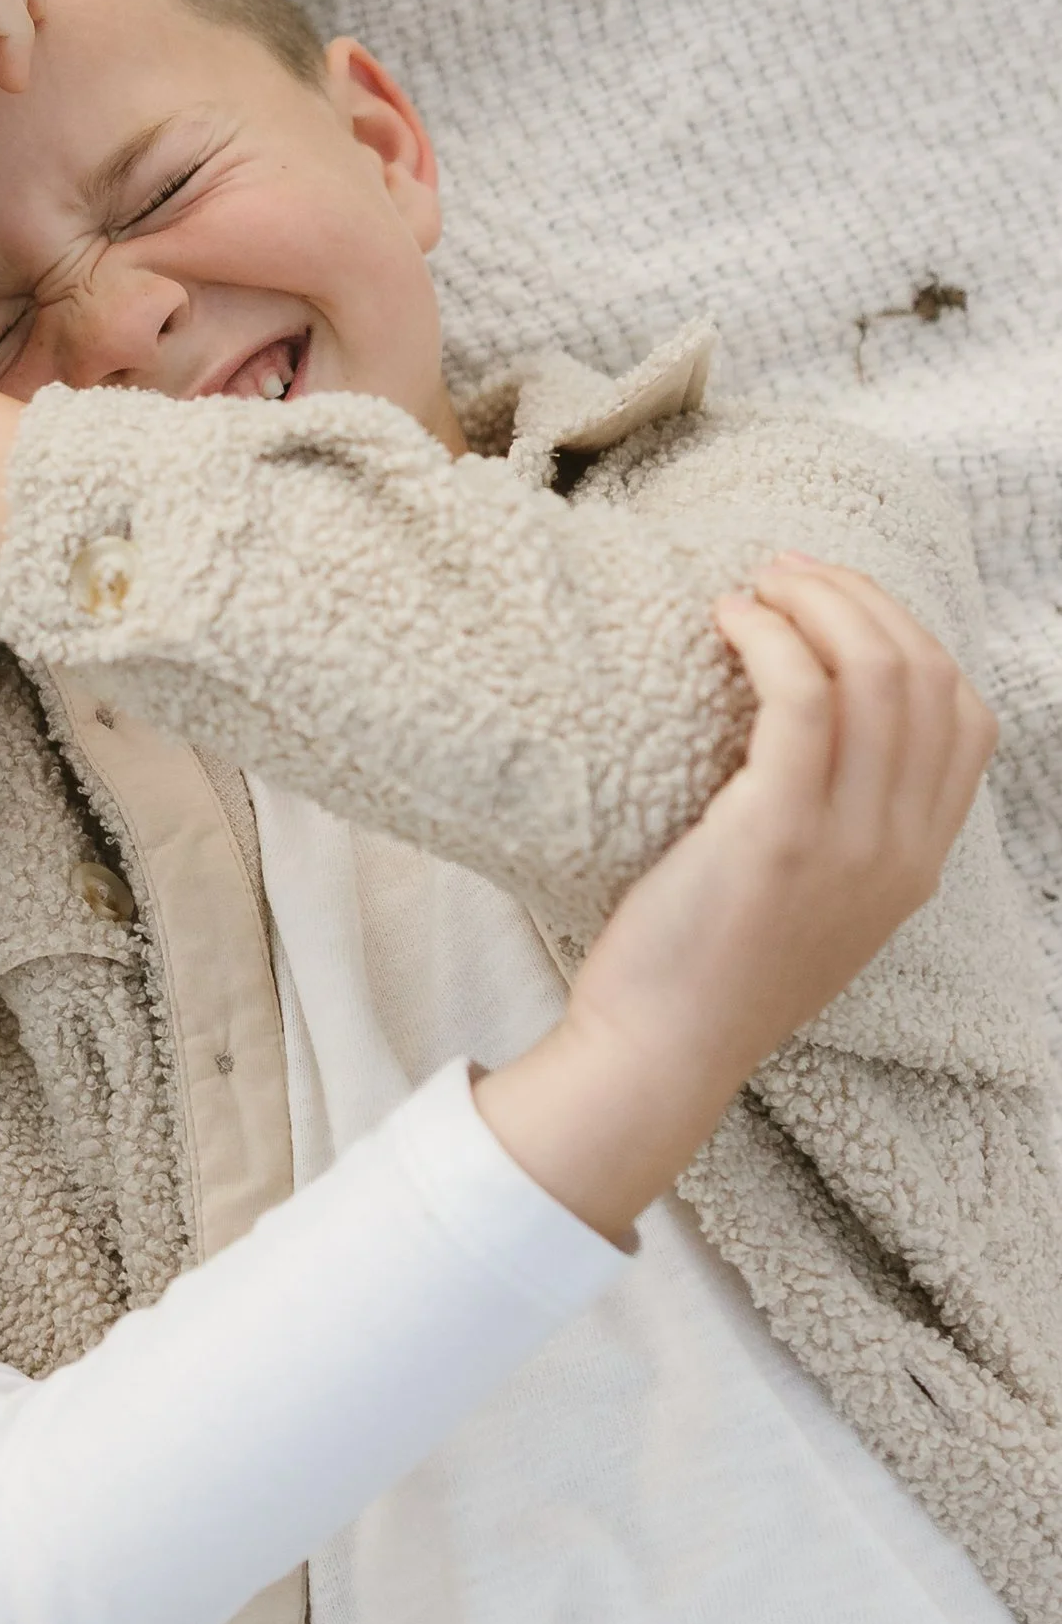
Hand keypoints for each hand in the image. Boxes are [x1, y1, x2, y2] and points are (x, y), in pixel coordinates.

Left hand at [476, 557, 994, 1240]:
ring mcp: (849, 842)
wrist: (659, 1054)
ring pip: (875, 670)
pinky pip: (802, 694)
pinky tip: (726, 620)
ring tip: (754, 585)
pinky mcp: (778, 833)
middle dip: (859, 598)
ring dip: (814, 601)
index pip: (964, 715)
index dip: (907, 635)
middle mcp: (901, 849)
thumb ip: (841, 827)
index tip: (835, 605)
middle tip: (786, 570)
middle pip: (925, 673)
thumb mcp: (812, 901)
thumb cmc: (707, 969)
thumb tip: (812, 720)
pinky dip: (769, 637)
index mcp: (918, 863)